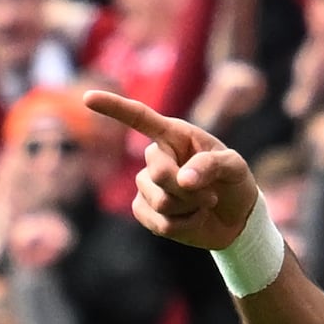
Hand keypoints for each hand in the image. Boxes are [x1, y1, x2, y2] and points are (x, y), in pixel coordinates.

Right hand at [84, 92, 259, 247]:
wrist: (235, 217)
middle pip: (158, 173)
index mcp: (174, 135)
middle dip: (188, 190)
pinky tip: (193, 219)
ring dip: (190, 208)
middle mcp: (156, 156)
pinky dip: (184, 225)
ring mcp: (147, 185)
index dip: (114, 108)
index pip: (140, 118)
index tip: (88, 98)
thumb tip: (183, 180)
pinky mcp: (146, 211)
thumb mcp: (235, 167)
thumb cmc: (234, 181)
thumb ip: (211, 165)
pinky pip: (158, 222)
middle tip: (211, 195)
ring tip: (204, 204)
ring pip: (160, 201)